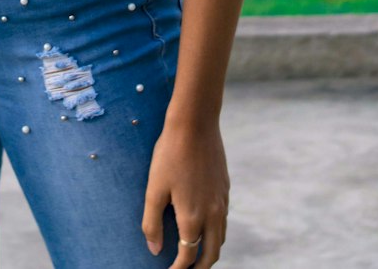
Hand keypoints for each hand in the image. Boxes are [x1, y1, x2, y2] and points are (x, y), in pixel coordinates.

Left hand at [141, 117, 228, 265]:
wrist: (196, 122)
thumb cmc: (170, 154)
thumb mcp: (154, 188)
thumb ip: (152, 223)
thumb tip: (154, 250)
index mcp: (193, 217)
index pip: (188, 255)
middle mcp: (213, 214)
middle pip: (211, 254)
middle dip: (200, 268)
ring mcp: (222, 201)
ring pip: (220, 238)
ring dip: (210, 252)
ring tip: (196, 255)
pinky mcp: (225, 188)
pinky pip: (224, 220)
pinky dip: (215, 232)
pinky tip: (204, 225)